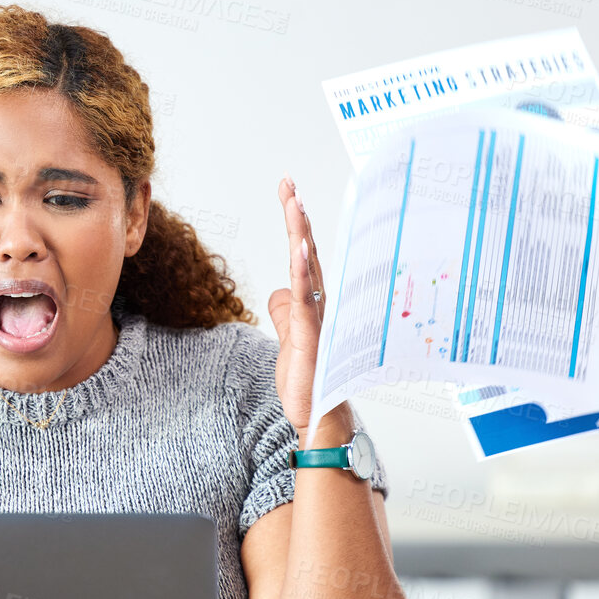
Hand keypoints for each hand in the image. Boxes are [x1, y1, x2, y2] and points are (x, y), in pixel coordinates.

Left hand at [267, 177, 340, 443]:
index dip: (295, 221)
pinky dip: (302, 272)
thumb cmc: (309, 380)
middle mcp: (320, 303)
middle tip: (289, 183)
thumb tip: (279, 290)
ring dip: (301, 234)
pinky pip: (305, 298)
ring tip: (294, 203)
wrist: (319, 415)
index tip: (288, 189)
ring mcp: (318, 317)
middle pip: (306, 250)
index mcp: (312, 301)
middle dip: (297, 215)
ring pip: (307, 268)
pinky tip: (299, 249)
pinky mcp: (312, 334)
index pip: (301, 252)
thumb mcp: (287, 339)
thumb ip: (284, 312)